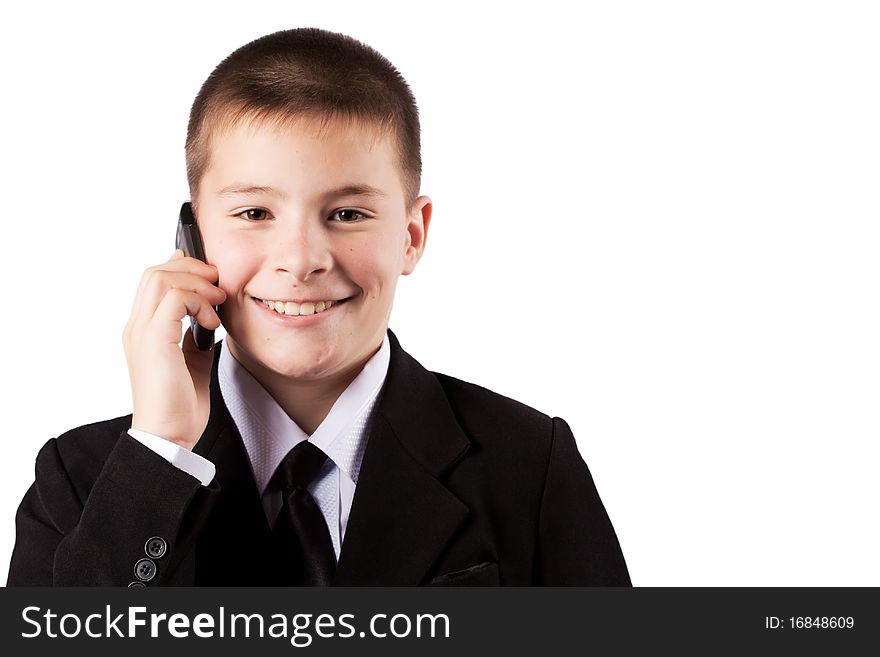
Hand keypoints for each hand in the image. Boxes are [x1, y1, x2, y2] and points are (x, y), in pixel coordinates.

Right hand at [122, 249, 227, 450]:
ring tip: (218, 300)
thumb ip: (195, 335)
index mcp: (143, 330)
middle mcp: (137, 327)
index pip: (154, 281)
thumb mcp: (193, 360)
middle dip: (192, 268)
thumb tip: (208, 317)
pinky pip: (174, 299)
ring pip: (161, 278)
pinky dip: (198, 302)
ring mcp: (141, 332)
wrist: (169, 435)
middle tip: (218, 282)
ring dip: (197, 282)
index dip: (182, 268)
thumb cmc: (180, 405)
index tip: (210, 277)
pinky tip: (212, 322)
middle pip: (155, 272)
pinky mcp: (154, 340)